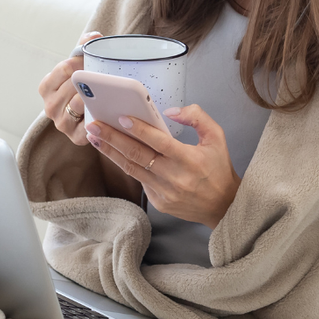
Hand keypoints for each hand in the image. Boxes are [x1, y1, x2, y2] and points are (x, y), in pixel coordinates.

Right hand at [37, 31, 101, 144]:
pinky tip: (105, 107)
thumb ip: (83, 47)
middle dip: (89, 77)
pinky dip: (97, 114)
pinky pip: (88, 123)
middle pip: (72, 85)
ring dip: (94, 94)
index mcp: (46, 87)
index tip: (92, 60)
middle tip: (105, 73)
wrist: (85, 116)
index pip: (63, 68)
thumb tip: (94, 36)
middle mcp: (49, 106)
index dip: (81, 62)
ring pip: (78, 102)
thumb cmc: (79, 88)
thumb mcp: (77, 67)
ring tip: (107, 87)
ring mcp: (61, 122)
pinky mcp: (75, 136)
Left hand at [85, 105, 238, 227]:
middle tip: (94, 125)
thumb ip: (197, 117)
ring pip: (132, 169)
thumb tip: (170, 112)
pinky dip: (126, 165)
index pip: (159, 141)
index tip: (121, 117)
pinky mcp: (159, 203)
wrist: (224, 206)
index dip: (139, 129)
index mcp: (189, 159)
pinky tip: (114, 153)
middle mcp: (174, 177)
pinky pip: (140, 180)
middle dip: (112, 138)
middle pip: (137, 155)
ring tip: (95, 138)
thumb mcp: (217, 137)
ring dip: (111, 152)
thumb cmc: (218, 168)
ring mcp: (164, 192)